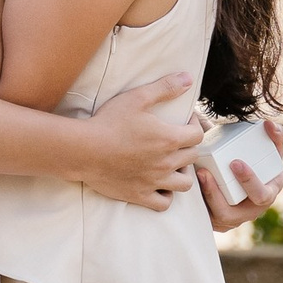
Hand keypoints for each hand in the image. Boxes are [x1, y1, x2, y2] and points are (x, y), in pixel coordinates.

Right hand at [71, 73, 202, 210]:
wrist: (84, 150)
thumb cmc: (109, 122)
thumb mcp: (137, 98)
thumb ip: (165, 88)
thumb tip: (188, 79)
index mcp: (168, 139)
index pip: (198, 135)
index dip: (195, 126)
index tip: (185, 121)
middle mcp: (166, 163)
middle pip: (192, 157)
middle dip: (188, 146)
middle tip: (177, 139)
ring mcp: (154, 182)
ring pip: (185, 184)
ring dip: (182, 172)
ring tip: (172, 163)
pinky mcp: (140, 195)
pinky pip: (164, 203)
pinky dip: (166, 195)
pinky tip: (159, 185)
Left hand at [198, 119, 282, 233]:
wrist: (242, 176)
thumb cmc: (258, 162)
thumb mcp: (270, 150)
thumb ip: (274, 135)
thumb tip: (268, 124)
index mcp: (268, 193)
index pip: (262, 196)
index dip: (250, 182)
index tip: (235, 162)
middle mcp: (251, 210)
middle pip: (234, 215)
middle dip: (217, 194)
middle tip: (204, 172)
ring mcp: (233, 218)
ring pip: (216, 218)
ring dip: (204, 198)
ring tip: (195, 175)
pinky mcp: (217, 219)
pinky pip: (206, 218)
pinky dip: (197, 202)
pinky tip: (187, 185)